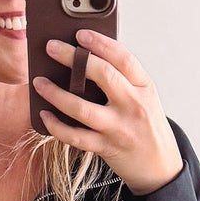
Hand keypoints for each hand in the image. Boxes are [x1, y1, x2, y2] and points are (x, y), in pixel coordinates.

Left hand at [33, 29, 183, 195]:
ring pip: (83, 108)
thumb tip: (84, 58)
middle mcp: (133, 105)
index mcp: (144, 87)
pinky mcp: (107, 148)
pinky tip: (45, 115)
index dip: (101, 43)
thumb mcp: (144, 98)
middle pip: (103, 75)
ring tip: (39, 83)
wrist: (160, 167)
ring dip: (56, 94)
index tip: (80, 34)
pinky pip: (76, 136)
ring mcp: (119, 128)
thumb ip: (123, 80)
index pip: (123, 58)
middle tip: (51, 47)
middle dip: (73, 58)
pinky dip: (57, 126)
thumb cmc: (147, 126)